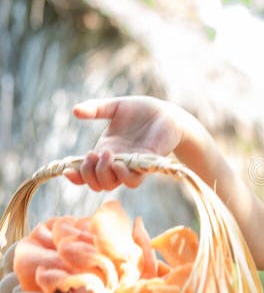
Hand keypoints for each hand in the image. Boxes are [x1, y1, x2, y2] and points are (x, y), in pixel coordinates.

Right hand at [64, 97, 187, 190]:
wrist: (168, 114)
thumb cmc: (142, 111)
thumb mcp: (115, 107)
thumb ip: (96, 109)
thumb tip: (75, 111)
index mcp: (104, 151)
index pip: (85, 173)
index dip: (75, 176)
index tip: (67, 169)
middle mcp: (115, 162)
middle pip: (95, 183)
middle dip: (87, 173)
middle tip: (92, 155)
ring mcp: (130, 165)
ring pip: (111, 184)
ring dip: (103, 174)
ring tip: (106, 154)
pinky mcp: (146, 165)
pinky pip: (132, 180)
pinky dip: (122, 175)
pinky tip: (119, 162)